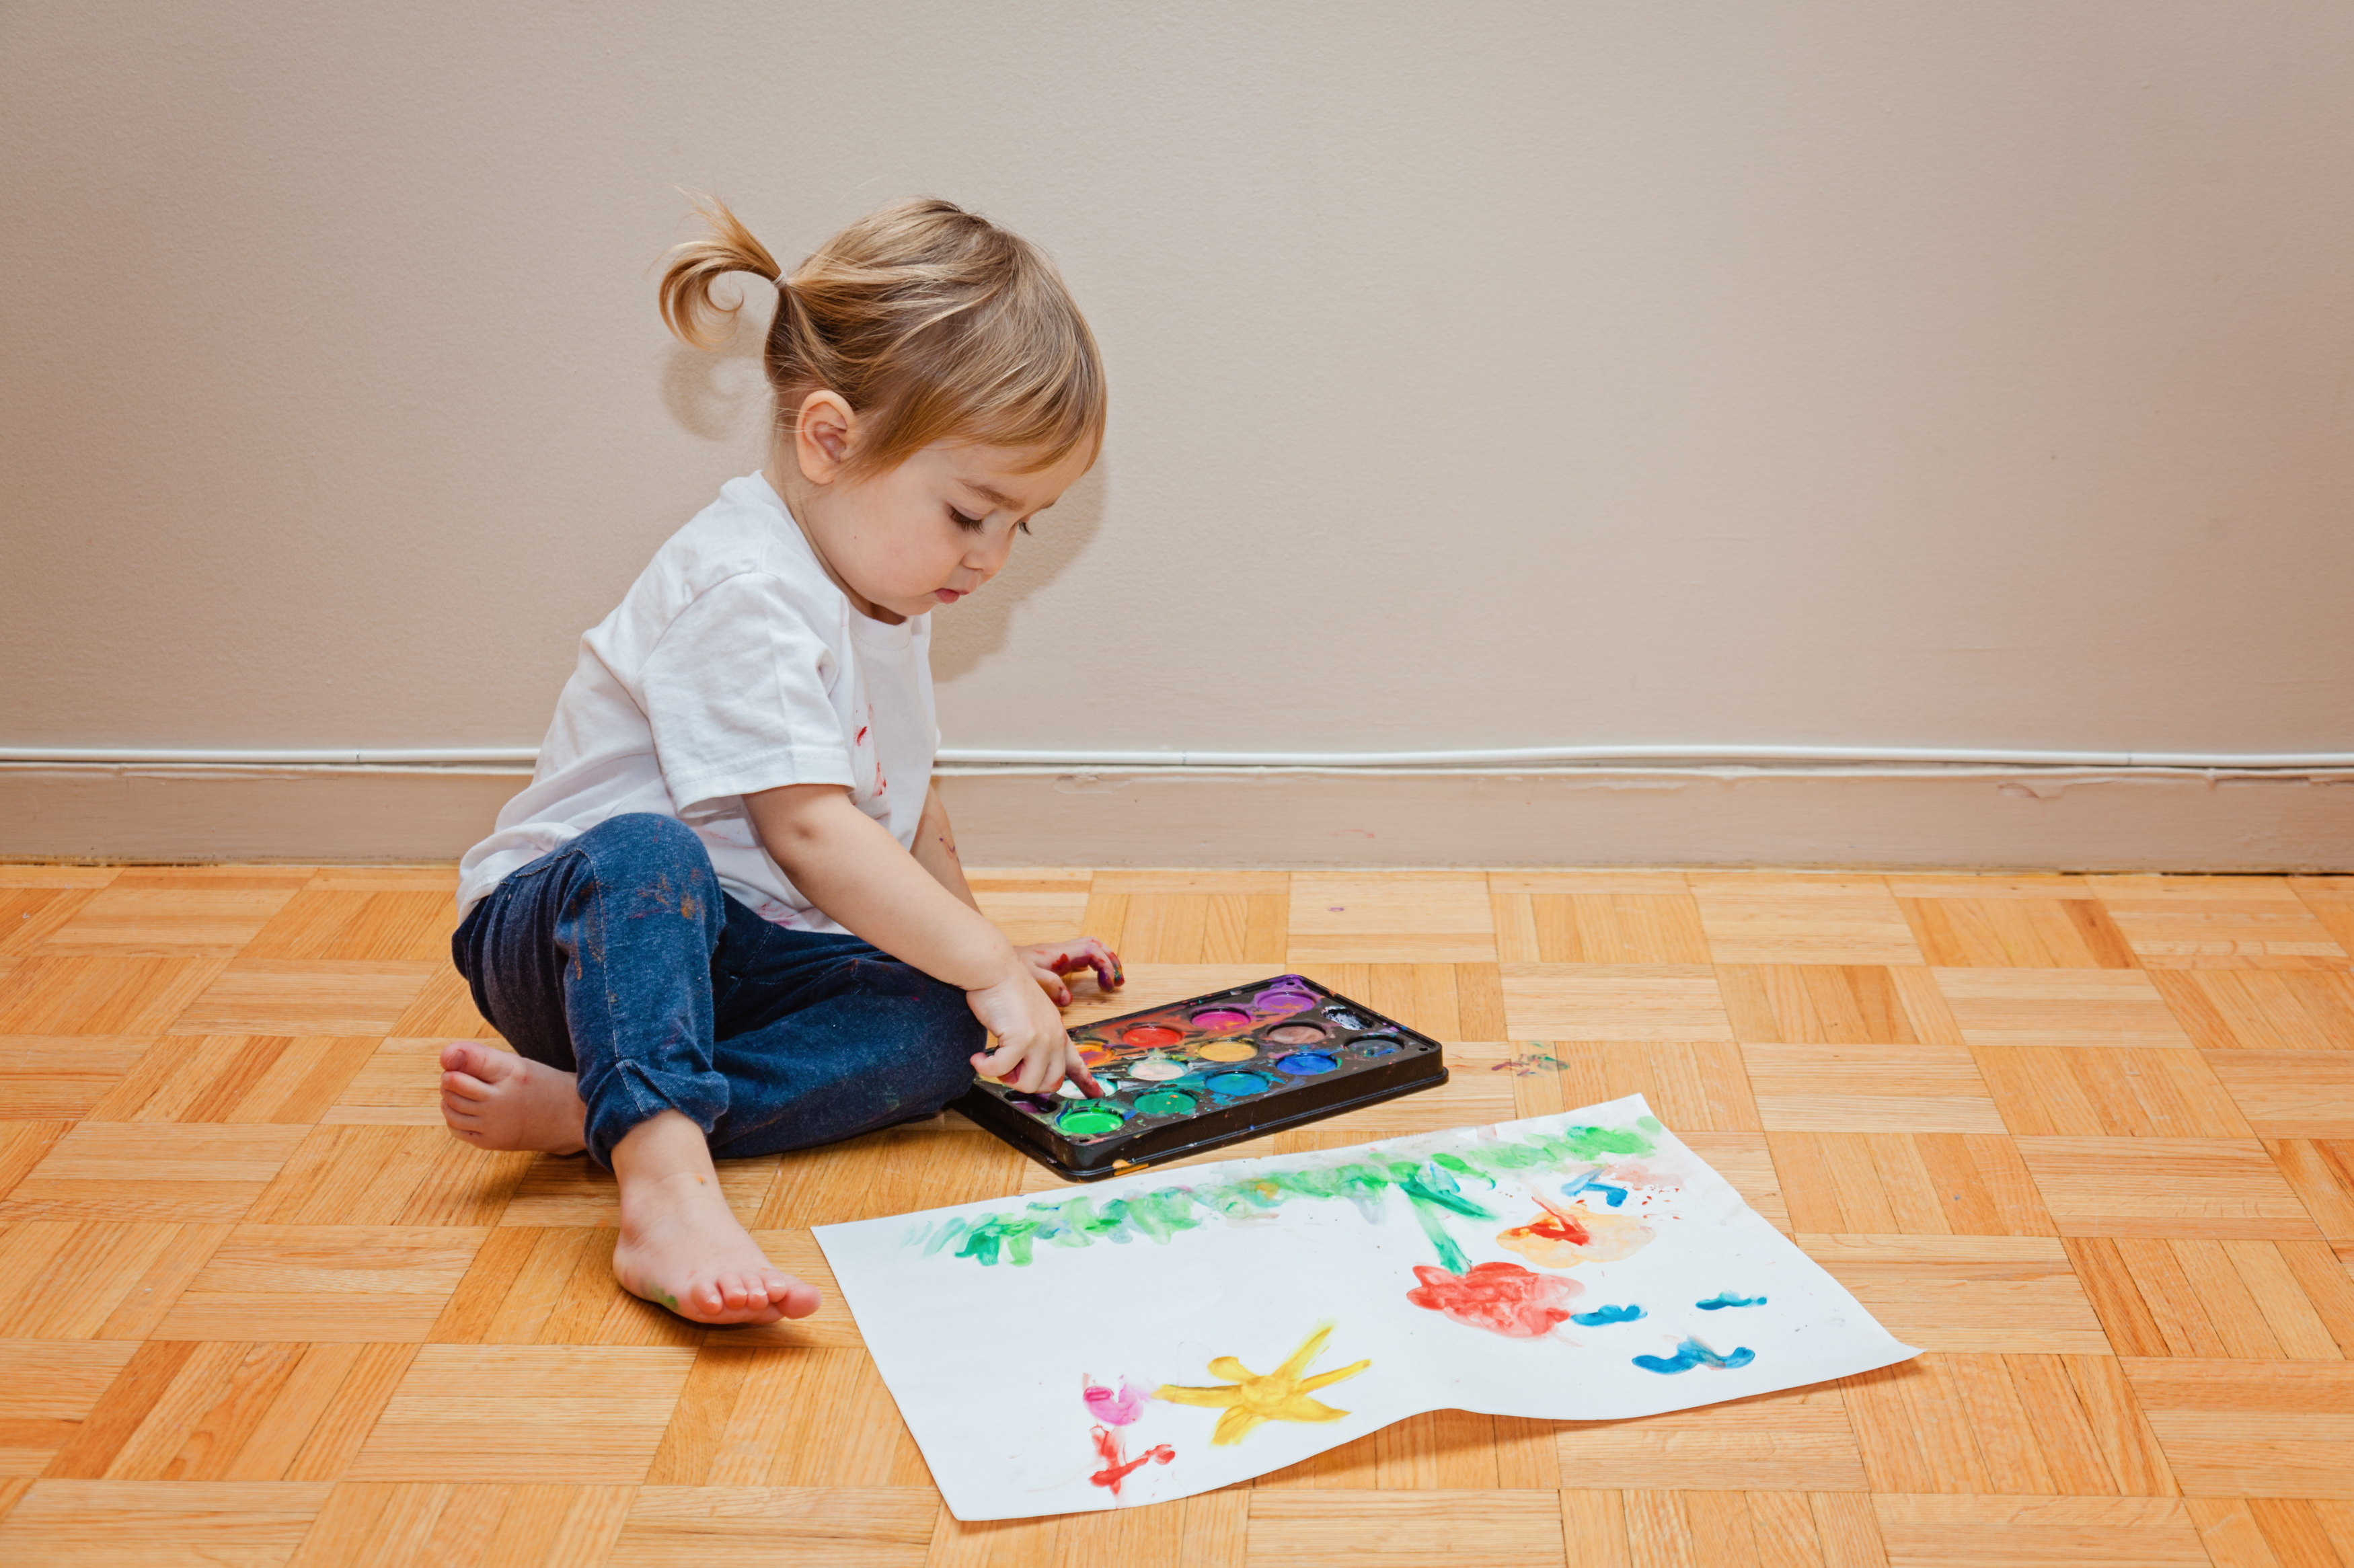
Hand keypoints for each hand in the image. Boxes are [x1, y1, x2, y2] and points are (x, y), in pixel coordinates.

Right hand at [967, 965, 1104, 1096]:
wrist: (995, 970)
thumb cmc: (1006, 991)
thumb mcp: (1031, 1015)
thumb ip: (1035, 1038)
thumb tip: (1023, 1065)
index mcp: (1057, 1032)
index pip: (1076, 1062)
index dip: (1086, 1082)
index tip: (1096, 1094)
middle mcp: (1054, 1037)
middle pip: (1050, 1083)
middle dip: (1025, 1083)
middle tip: (1006, 1069)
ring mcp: (1040, 1039)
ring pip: (1027, 1083)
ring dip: (1005, 1077)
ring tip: (992, 1060)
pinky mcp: (1021, 1039)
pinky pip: (1000, 1070)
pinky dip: (985, 1067)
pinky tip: (977, 1058)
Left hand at [1015, 938, 1124, 1005]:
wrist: (989, 963)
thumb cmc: (1005, 969)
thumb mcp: (1027, 977)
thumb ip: (1047, 985)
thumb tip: (1068, 999)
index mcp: (1058, 954)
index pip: (1091, 951)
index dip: (1104, 965)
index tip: (1108, 984)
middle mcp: (1060, 953)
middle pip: (1094, 946)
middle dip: (1110, 960)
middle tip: (1119, 980)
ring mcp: (1056, 958)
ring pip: (1087, 952)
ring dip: (1102, 963)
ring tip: (1111, 982)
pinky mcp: (1050, 965)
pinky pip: (1077, 961)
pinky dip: (1089, 968)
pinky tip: (1090, 983)